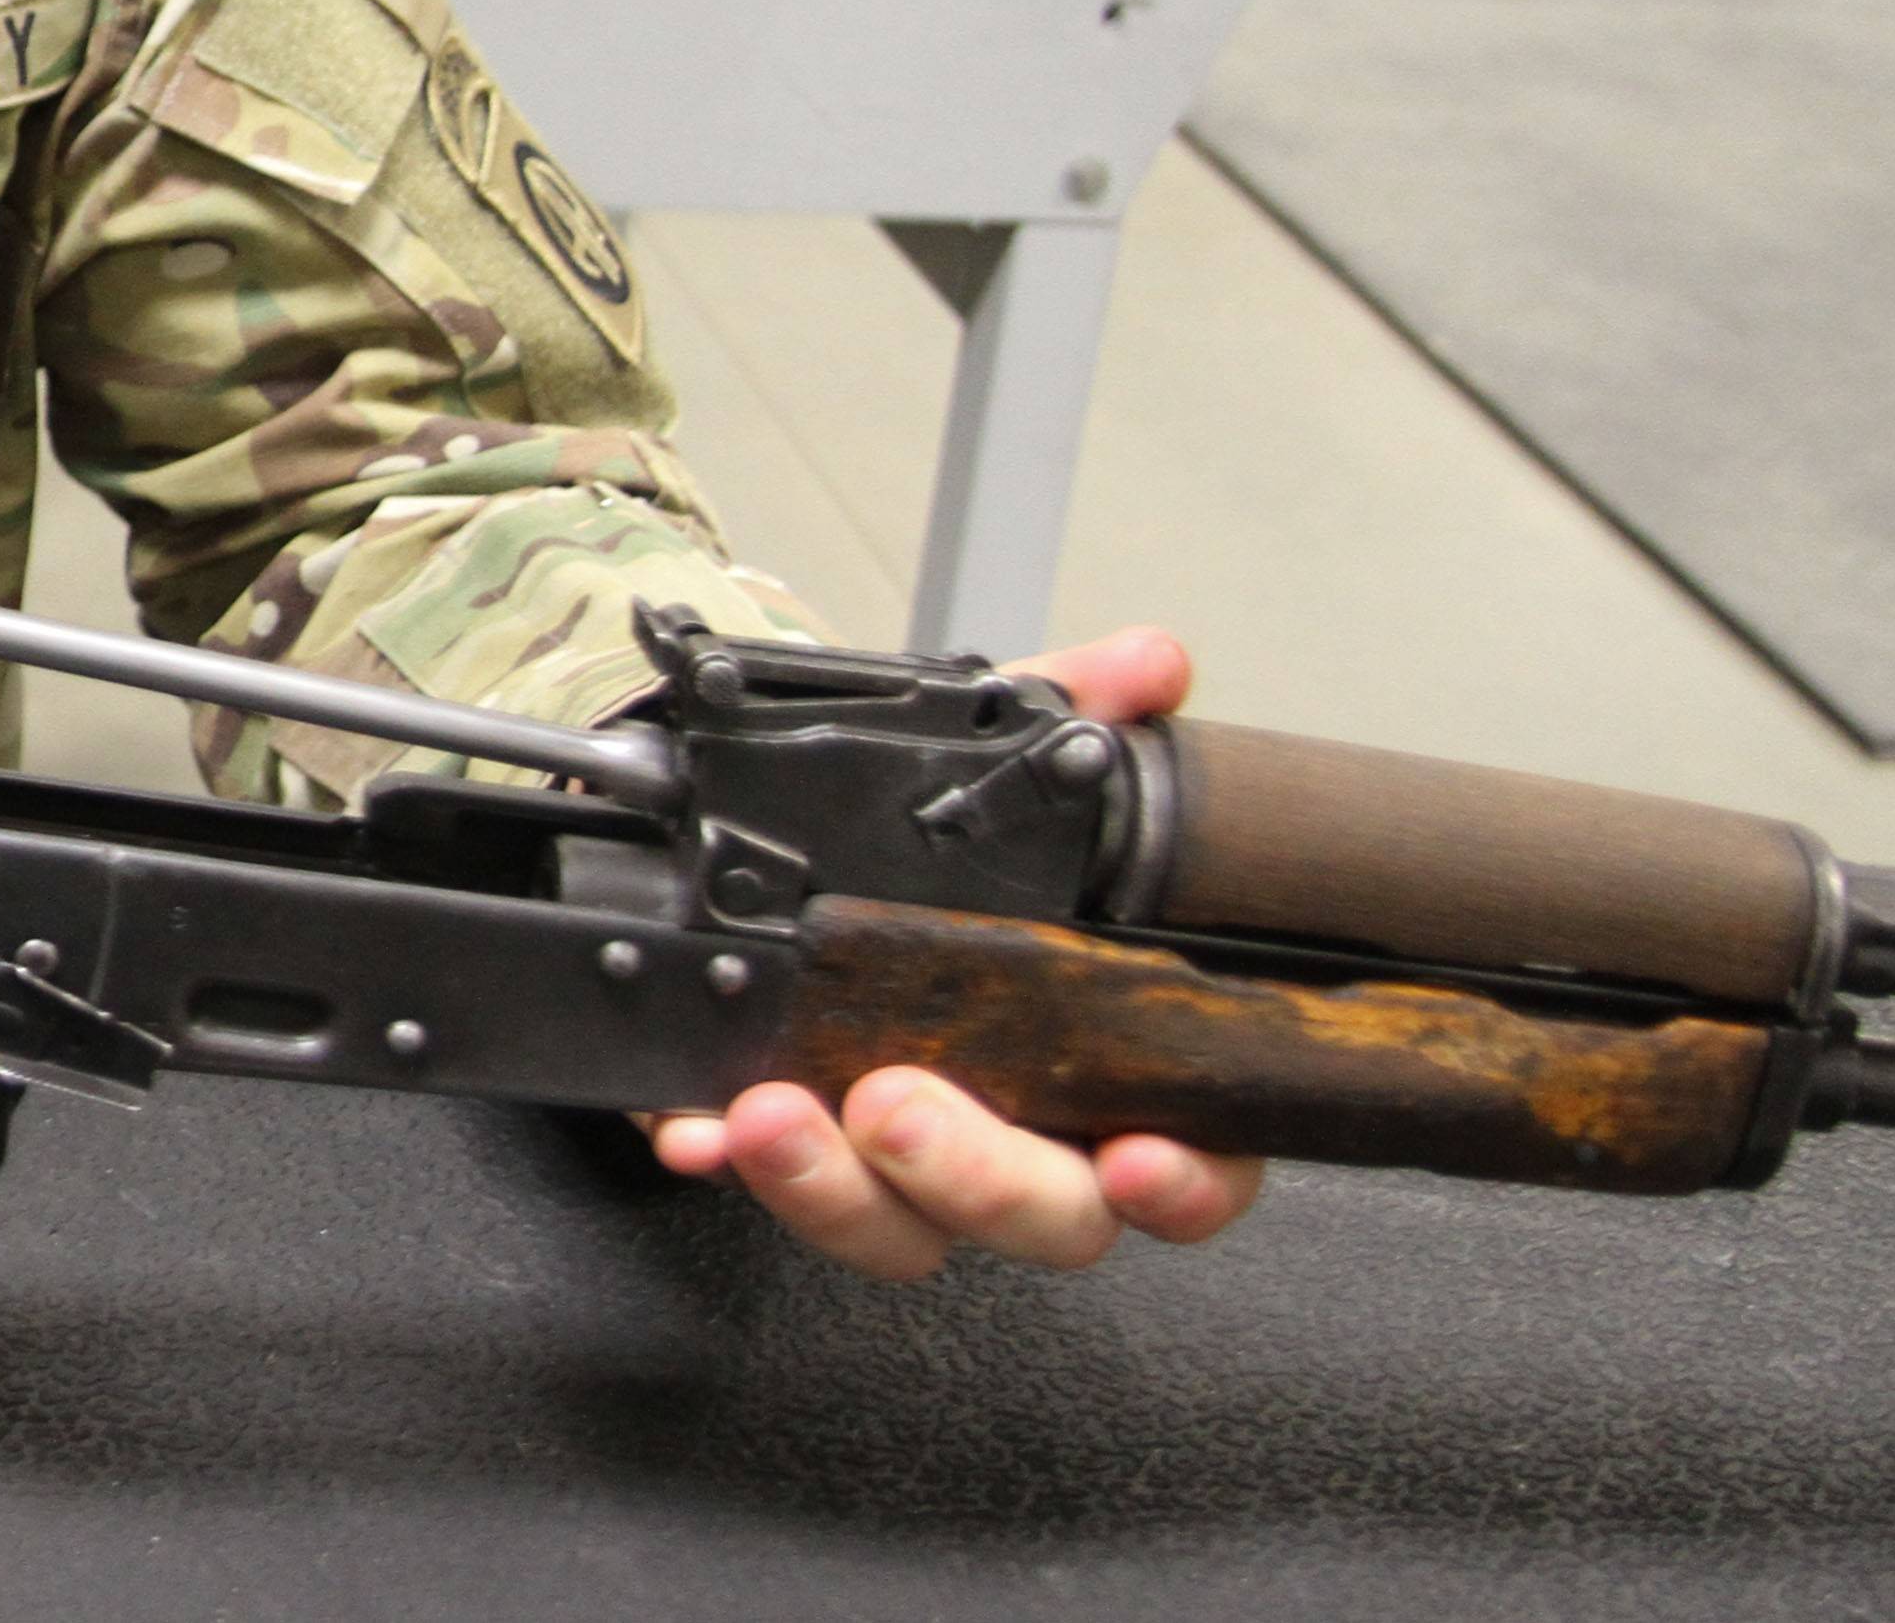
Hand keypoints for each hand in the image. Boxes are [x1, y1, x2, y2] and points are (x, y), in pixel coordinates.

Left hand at [644, 626, 1266, 1278]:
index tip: (1142, 1159)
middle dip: (976, 1176)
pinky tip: (699, 1130)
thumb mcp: (1003, 768)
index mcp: (1116, 1064)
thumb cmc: (940, 850)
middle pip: (1044, 1216)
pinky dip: (730, 1162)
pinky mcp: (796, 1155)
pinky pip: (770, 1190)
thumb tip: (1148, 664)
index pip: (1195, 1162)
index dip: (1184, 1180)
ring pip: (901, 1229)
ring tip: (778, 1113)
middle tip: (901, 1106)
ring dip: (836, 1186)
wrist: (784, 843)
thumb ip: (1081, 713)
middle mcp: (1024, 1134)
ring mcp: (906, 1164)